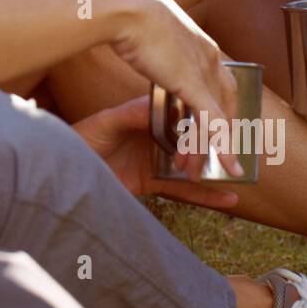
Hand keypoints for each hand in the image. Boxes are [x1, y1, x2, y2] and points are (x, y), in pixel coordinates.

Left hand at [73, 96, 238, 210]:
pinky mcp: (153, 183)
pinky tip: (228, 198)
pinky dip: (206, 196)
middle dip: (216, 144)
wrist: (65, 168)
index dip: (202, 116)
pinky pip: (184, 191)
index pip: (182, 113)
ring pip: (194, 164)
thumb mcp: (105, 125)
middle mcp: (157, 136)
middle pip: (193, 140)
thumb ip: (128, 117)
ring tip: (241, 173)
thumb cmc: (82, 138)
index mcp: (148, 115)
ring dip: (216, 169)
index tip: (225, 118)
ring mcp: (157, 160)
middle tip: (240, 148)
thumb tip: (153, 108)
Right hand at [105, 0, 241, 180]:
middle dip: (225, 134)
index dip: (224, 108)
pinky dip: (220, 146)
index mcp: (203, 45)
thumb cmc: (129, 11)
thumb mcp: (150, 30)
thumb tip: (146, 42)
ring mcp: (204, 70)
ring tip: (205, 172)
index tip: (220, 127)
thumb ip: (157, 44)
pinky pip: (212, 122)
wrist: (126, 4)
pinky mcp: (192, 83)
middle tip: (221, 158)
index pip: (223, 84)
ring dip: (213, 148)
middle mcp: (211, 58)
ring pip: (217, 118)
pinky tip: (225, 165)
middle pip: (227, 105)